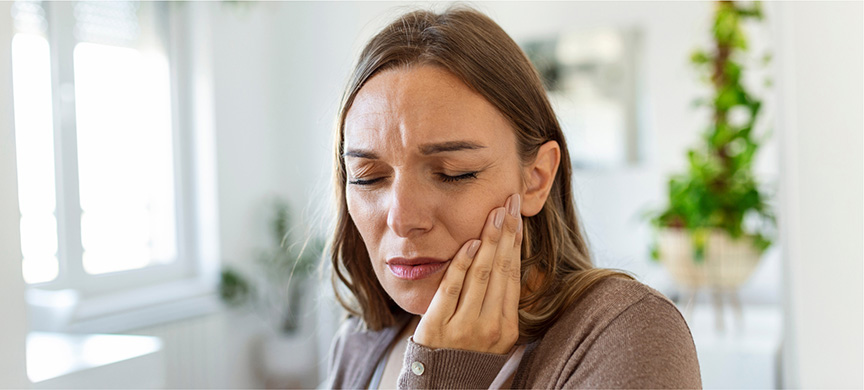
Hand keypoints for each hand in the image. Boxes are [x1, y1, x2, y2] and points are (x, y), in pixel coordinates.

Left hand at [413, 193, 522, 354]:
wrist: (440, 386)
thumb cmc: (466, 354)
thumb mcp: (492, 334)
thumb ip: (499, 302)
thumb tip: (506, 258)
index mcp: (507, 328)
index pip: (514, 275)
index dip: (516, 243)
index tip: (518, 216)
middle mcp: (490, 327)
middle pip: (502, 269)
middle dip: (507, 232)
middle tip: (510, 202)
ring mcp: (464, 327)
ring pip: (481, 275)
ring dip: (489, 240)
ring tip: (495, 213)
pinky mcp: (438, 327)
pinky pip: (452, 288)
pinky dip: (463, 264)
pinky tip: (470, 243)